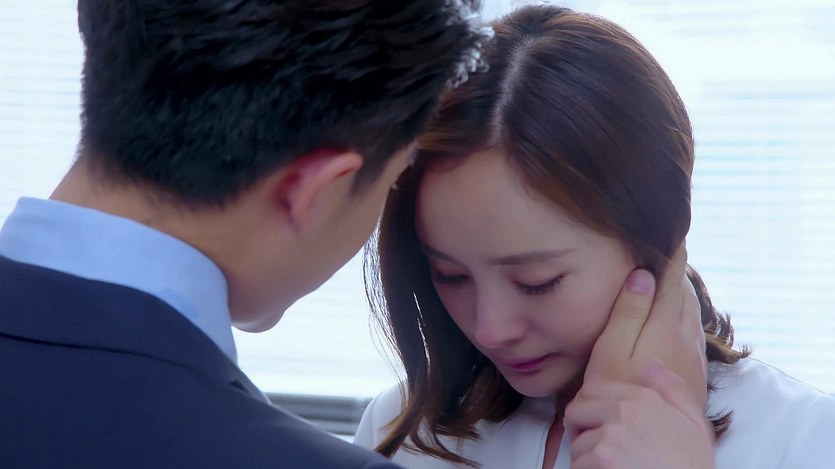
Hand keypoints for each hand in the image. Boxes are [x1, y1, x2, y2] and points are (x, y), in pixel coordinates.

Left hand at [566, 360, 713, 468]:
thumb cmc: (691, 465)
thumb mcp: (694, 422)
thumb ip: (673, 389)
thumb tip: (651, 364)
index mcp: (643, 398)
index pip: (592, 389)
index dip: (587, 408)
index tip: (593, 423)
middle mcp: (624, 410)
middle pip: (575, 411)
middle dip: (578, 430)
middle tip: (591, 446)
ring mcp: (611, 435)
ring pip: (576, 444)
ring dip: (586, 458)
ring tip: (607, 466)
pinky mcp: (602, 459)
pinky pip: (577, 464)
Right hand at [583, 244, 706, 407]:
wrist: (651, 441)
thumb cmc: (621, 394)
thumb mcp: (612, 350)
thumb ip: (628, 311)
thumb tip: (643, 275)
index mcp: (665, 324)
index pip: (672, 278)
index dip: (673, 253)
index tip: (674, 231)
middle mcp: (686, 337)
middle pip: (684, 292)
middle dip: (675, 270)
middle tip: (664, 251)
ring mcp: (693, 357)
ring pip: (690, 313)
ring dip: (679, 293)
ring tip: (665, 280)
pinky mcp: (694, 374)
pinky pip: (691, 332)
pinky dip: (682, 315)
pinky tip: (669, 322)